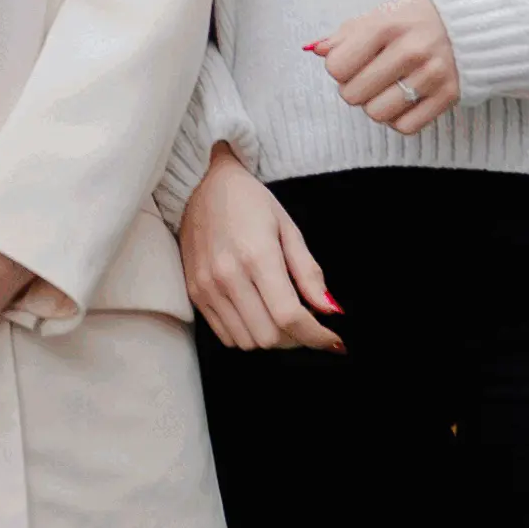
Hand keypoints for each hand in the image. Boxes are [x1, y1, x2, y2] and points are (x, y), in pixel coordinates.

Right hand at [179, 149, 343, 350]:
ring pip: (247, 342)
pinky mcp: (195, 293)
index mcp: (257, 256)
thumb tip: (331, 311)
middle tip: (306, 321)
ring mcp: (207, 287)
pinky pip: (226, 335)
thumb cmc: (250, 202)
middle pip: (270, 337)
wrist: (201, 185)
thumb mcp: (288, 228)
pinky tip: (257, 314)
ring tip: (280, 316)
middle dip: (296, 337)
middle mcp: (228, 276)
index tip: (333, 339)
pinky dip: (248, 334)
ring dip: (271, 337)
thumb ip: (309, 272)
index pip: (290, 316)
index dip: (316, 336)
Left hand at [307, 0, 460, 135]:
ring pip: (377, 114)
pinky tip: (403, 100)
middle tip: (367, 77)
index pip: (338, 67)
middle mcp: (410, 50)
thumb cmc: (413, 18)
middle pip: (354, 95)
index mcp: (387, 26)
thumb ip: (346, 34)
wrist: (469, 19)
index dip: (338, 68)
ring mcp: (432, 75)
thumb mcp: (379, 14)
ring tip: (385, 89)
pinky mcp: (448, 95)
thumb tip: (317, 50)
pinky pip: (406, 126)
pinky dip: (399, 118)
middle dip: (354, 89)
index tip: (350, 61)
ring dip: (375, 105)